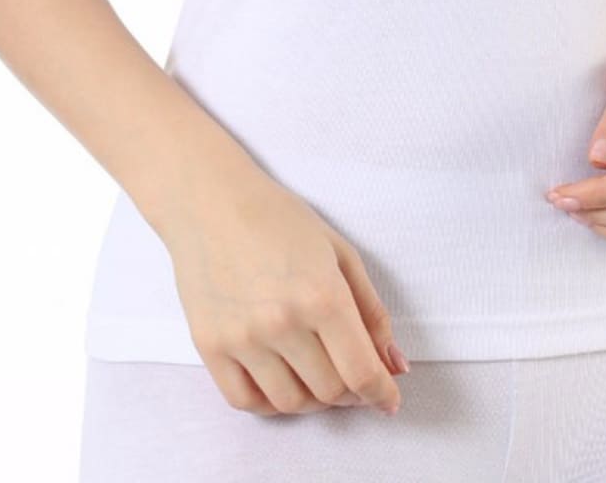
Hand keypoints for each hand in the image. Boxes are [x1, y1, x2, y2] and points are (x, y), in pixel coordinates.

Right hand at [163, 150, 406, 416]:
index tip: (388, 400)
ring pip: (290, 403)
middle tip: (351, 375)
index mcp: (322, 294)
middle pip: (330, 391)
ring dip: (312, 399)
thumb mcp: (339, 252)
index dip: (381, 393)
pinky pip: (246, 401)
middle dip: (351, 392)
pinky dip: (270, 402)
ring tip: (315, 374)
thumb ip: (372, 312)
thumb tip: (395, 366)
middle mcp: (282, 322)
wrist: (210, 201)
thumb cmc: (279, 219)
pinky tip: (280, 379)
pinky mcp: (210, 347)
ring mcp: (242, 338)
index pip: (362, 372)